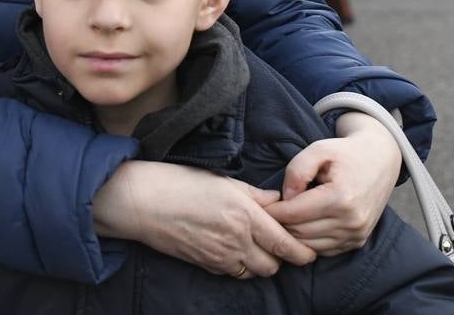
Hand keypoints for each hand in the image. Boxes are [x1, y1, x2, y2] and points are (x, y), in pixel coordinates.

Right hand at [92, 160, 316, 277]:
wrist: (144, 203)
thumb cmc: (182, 183)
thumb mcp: (224, 180)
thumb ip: (255, 195)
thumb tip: (277, 201)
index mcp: (245, 216)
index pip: (285, 245)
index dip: (302, 252)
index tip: (309, 251)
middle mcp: (237, 241)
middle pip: (274, 265)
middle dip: (281, 258)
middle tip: (279, 243)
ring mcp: (220, 257)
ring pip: (255, 272)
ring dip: (261, 263)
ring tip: (257, 246)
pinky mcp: (206, 265)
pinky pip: (234, 273)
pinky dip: (240, 265)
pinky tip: (234, 249)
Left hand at [265, 112, 400, 255]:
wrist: (381, 160)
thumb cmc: (346, 153)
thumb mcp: (318, 150)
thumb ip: (297, 171)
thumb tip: (285, 199)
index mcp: (340, 198)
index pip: (294, 215)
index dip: (273, 211)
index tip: (261, 205)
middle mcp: (351, 221)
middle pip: (300, 233)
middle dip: (280, 224)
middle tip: (267, 213)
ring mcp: (356, 234)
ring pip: (310, 245)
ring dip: (293, 234)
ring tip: (284, 218)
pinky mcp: (358, 241)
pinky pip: (324, 250)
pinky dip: (309, 241)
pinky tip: (302, 224)